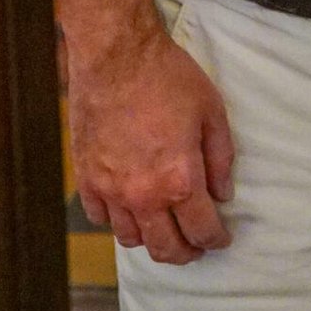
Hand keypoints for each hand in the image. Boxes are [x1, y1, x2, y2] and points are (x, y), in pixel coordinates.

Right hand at [67, 26, 234, 264]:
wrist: (116, 57)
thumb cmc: (168, 78)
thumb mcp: (211, 111)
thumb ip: (220, 158)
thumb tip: (223, 193)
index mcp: (179, 180)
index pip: (201, 229)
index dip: (216, 239)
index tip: (221, 238)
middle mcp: (143, 196)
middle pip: (165, 248)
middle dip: (186, 253)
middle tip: (197, 247)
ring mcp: (111, 191)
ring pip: (131, 239)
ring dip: (152, 241)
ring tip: (164, 230)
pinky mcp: (87, 179)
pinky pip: (101, 218)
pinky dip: (118, 222)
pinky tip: (130, 210)